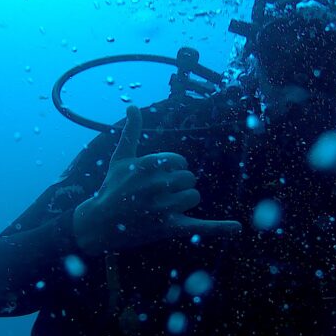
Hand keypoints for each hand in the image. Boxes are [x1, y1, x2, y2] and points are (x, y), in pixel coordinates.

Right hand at [73, 106, 242, 253]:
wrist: (98, 224)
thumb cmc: (112, 188)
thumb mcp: (120, 159)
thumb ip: (131, 132)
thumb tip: (133, 106)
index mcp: (146, 165)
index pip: (180, 162)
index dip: (174, 169)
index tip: (160, 177)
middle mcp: (154, 185)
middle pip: (189, 179)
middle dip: (178, 186)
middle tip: (158, 195)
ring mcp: (162, 207)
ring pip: (193, 197)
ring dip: (184, 201)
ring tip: (165, 206)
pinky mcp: (168, 227)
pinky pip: (199, 226)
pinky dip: (219, 228)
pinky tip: (236, 228)